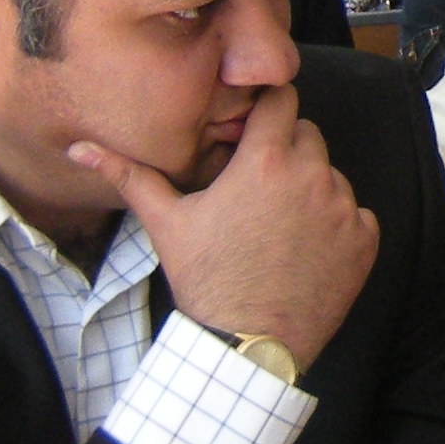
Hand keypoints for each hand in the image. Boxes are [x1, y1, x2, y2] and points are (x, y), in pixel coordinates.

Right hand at [69, 81, 376, 364]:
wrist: (247, 345)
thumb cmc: (206, 280)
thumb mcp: (166, 223)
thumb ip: (129, 175)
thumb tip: (80, 148)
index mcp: (265, 161)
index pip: (281, 98)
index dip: (267, 110)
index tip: (254, 130)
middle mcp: (312, 176)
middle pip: (308, 135)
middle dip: (286, 151)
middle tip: (258, 189)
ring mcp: (344, 208)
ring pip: (332, 176)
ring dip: (312, 190)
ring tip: (279, 228)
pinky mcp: (364, 240)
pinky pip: (357, 214)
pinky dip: (338, 227)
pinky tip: (306, 251)